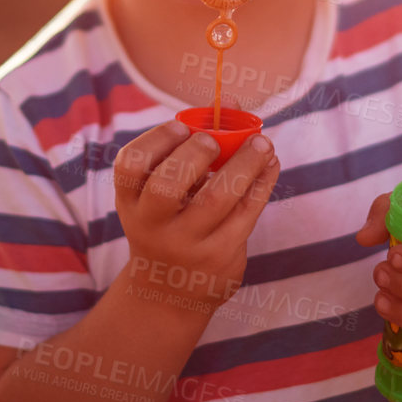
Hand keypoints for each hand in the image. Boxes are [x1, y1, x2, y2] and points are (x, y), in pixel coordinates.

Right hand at [113, 120, 281, 316]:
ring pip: (217, 198)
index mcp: (130, 203)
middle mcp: (153, 226)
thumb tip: (231, 107)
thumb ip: (183, 154)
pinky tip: (271, 163)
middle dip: (195, 154)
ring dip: (245, 163)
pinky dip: (263, 182)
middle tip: (214, 141)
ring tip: (262, 143)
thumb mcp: (156, 196)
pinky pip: (247, 212)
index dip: (157, 140)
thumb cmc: (167, 225)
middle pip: (167, 186)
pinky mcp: (221, 256)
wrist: (169, 294)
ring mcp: (187, 245)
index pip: (131, 166)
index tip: (182, 127)